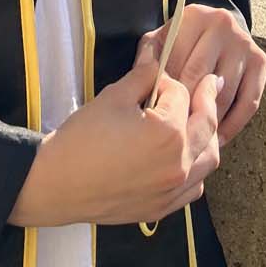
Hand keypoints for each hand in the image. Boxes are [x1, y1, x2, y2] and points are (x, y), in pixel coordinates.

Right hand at [8, 53, 220, 227]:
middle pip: (207, 125)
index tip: (155, 79)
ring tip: (201, 121)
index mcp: (169, 133)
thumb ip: (142, 76)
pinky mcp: (162, 208)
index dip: (167, 81)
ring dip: (209, 136)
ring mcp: (173, 190)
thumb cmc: (82, 139)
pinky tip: (186, 157)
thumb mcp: (113, 97)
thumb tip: (156, 59)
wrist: (56, 184)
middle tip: (209, 85)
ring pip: (208, 159)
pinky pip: (195, 187)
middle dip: (206, 100)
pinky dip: (197, 168)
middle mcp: (179, 163)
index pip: (181, 95)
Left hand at [134, 3, 265, 149]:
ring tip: (193, 139)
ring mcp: (243, 43)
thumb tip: (143, 79)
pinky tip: (218, 138)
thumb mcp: (160, 41)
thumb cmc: (180, 42)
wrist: (216, 27)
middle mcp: (222, 24)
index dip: (168, 92)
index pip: (178, 62)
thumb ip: (148, 58)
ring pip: (225, 93)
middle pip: (202, 78)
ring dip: (209, 120)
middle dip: (187, 107)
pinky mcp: (260, 61)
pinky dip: (233, 124)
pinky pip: (249, 102)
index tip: (159, 115)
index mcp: (194, 17)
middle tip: (175, 133)